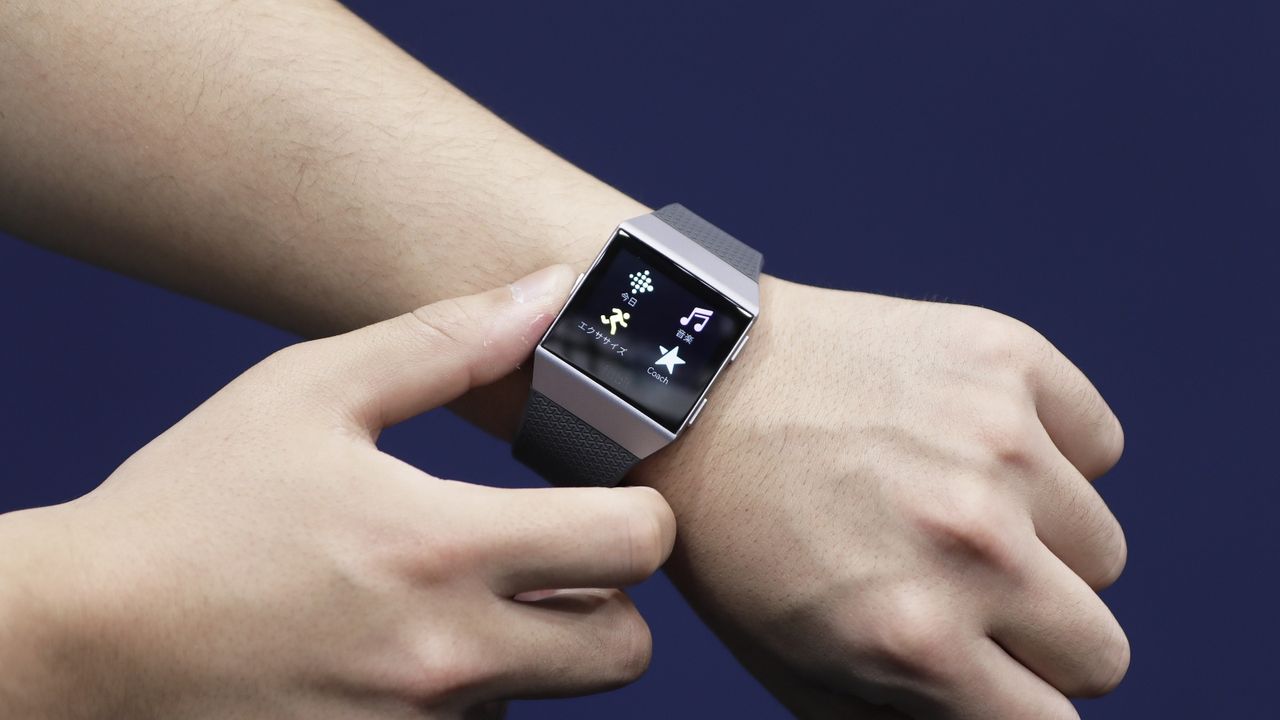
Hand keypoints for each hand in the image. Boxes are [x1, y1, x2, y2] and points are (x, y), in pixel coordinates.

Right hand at [0, 265, 675, 719]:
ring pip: (546, 694)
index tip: (602, 501)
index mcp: (443, 546)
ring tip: (428, 601)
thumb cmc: (190, 510)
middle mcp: (447, 657)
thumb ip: (446, 342)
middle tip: (547, 562)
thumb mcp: (311, 392)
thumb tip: (549, 293)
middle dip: (607, 602)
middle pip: (627, 650)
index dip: (640, 516)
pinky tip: (384, 652)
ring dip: (521, 651)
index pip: (637, 544)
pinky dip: (456, 697)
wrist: (81, 643)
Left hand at [638, 278, 1126, 718]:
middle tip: (964, 588)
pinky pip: (1097, 443)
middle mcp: (971, 545)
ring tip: (948, 503)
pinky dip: (1052, 450)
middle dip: (1037, 634)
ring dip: (1040, 540)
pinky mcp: (1005, 359)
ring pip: (1101, 548)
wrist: (692, 386)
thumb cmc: (735, 535)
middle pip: (1099, 649)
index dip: (1015, 701)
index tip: (985, 670)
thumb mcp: (792, 666)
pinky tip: (971, 443)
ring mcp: (997, 444)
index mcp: (916, 640)